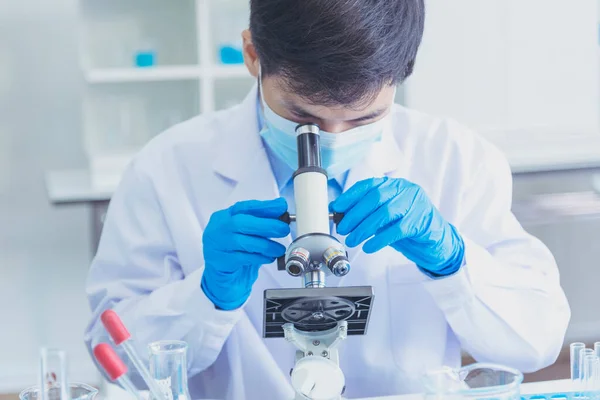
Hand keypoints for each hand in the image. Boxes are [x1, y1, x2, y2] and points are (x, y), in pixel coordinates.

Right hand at [201, 198, 289, 309]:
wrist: (221, 275)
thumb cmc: (235, 250)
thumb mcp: (247, 233)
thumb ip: (260, 224)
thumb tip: (283, 217)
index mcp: (224, 216)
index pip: (244, 207)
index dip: (264, 206)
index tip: (281, 206)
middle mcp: (218, 228)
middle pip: (241, 223)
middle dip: (266, 225)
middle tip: (283, 229)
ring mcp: (217, 245)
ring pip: (243, 242)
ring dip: (266, 245)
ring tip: (279, 249)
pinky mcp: (221, 262)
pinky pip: (243, 258)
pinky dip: (260, 257)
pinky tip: (269, 258)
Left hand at [330, 177, 463, 275]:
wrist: (435, 238)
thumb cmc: (407, 224)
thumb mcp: (385, 215)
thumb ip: (367, 212)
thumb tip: (340, 215)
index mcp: (393, 184)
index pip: (368, 185)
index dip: (350, 196)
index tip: (336, 207)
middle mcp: (405, 189)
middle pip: (375, 198)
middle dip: (355, 214)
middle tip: (343, 228)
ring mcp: (415, 204)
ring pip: (385, 213)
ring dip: (364, 228)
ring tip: (352, 240)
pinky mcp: (421, 221)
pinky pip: (397, 230)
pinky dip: (380, 239)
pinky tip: (369, 247)